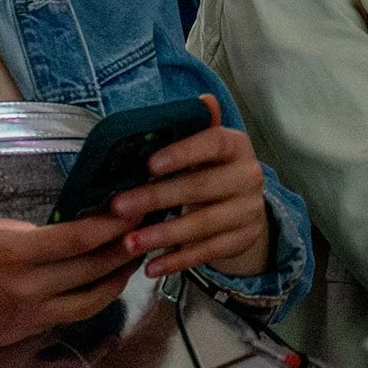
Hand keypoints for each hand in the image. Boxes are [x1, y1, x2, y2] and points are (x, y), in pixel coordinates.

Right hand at [0, 210, 141, 367]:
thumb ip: (28, 230)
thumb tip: (66, 229)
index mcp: (13, 253)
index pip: (79, 237)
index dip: (114, 223)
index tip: (134, 206)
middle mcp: (26, 287)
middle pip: (95, 266)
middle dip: (128, 243)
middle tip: (148, 222)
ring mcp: (30, 313)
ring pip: (95, 295)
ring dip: (122, 273)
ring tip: (137, 251)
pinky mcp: (30, 330)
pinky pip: (77, 312)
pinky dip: (100, 294)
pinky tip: (109, 278)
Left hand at [111, 95, 271, 278]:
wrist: (244, 207)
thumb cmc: (210, 171)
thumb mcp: (204, 150)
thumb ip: (195, 130)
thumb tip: (202, 101)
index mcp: (235, 145)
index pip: (212, 143)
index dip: (183, 152)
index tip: (149, 164)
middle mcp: (248, 175)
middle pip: (201, 187)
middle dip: (156, 197)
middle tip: (118, 207)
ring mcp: (248, 210)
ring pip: (203, 224)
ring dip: (163, 235)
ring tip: (129, 243)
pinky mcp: (243, 238)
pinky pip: (208, 252)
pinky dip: (177, 260)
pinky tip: (151, 266)